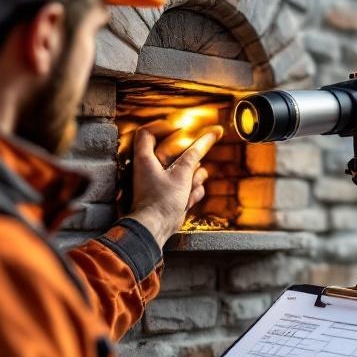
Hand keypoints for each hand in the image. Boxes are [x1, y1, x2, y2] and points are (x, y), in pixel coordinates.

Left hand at [127, 123, 222, 246]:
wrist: (156, 229)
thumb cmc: (161, 201)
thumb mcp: (181, 174)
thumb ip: (196, 153)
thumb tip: (211, 134)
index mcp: (145, 159)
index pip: (148, 132)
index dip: (163, 127)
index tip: (182, 127)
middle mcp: (151, 168)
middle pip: (175, 151)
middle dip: (190, 160)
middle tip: (195, 164)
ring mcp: (162, 182)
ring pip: (186, 169)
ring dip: (194, 178)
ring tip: (190, 188)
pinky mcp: (172, 194)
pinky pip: (188, 186)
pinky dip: (192, 192)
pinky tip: (188, 201)